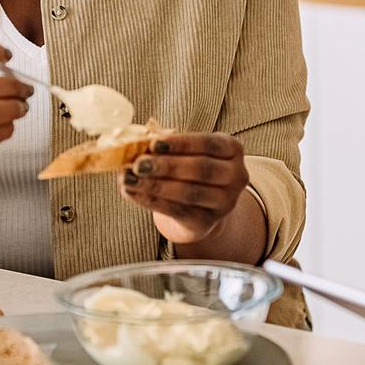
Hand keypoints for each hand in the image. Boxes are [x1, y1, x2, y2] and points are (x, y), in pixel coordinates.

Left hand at [119, 132, 249, 243]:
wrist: (202, 206)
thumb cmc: (190, 169)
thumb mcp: (185, 152)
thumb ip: (165, 146)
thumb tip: (136, 143)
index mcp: (232, 149)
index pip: (208, 143)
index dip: (181, 143)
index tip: (153, 143)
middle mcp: (236, 175)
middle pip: (200, 169)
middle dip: (166, 166)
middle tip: (138, 164)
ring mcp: (225, 202)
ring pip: (188, 192)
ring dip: (155, 185)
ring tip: (128, 179)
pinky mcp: (208, 222)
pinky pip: (177, 211)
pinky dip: (151, 201)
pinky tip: (133, 194)